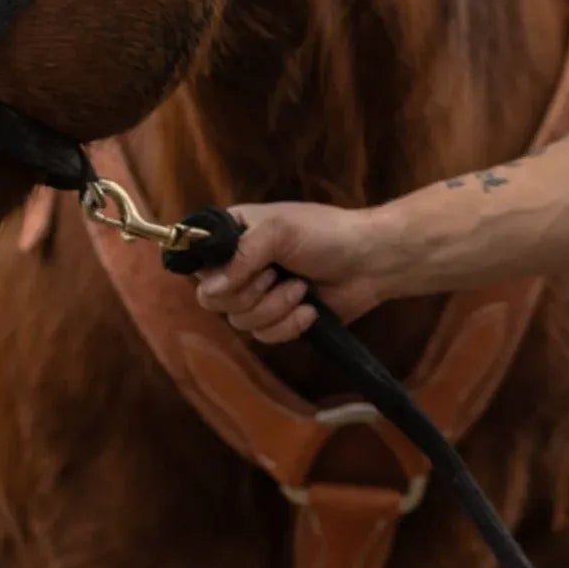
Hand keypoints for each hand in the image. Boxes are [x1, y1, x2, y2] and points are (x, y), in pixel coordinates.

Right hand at [192, 201, 386, 342]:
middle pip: (211, 300)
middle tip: (276, 276)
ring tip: (301, 289)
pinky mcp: (278, 320)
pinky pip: (264, 337)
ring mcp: (258, 295)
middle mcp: (239, 266)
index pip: (196, 261)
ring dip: (274, 308)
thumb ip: (242, 254)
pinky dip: (288, 325)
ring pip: (238, 322)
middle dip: (249, 294)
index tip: (236, 271)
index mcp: (234, 235)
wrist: (372, 261)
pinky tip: (310, 310)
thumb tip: (211, 291)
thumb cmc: (327, 234)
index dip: (212, 273)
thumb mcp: (281, 230)